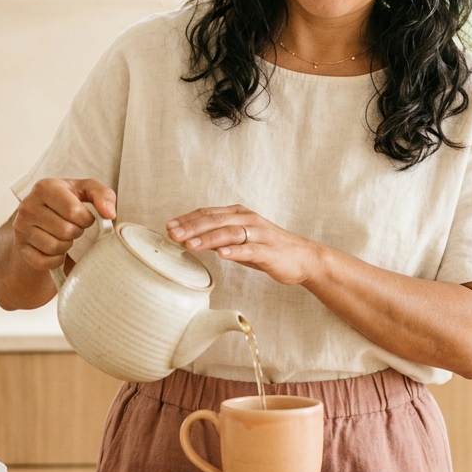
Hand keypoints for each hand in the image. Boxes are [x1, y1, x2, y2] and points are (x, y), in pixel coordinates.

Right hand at [12, 178, 115, 272]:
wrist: (39, 214)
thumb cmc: (67, 200)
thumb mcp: (85, 190)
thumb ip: (103, 195)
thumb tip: (110, 214)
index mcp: (44, 187)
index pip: (74, 211)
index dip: (86, 219)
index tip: (84, 217)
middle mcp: (28, 206)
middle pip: (66, 231)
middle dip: (77, 232)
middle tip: (73, 226)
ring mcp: (21, 228)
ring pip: (55, 247)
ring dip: (67, 245)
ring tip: (64, 235)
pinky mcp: (20, 247)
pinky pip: (44, 262)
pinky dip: (56, 259)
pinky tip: (56, 248)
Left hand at [166, 205, 322, 285]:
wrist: (303, 257)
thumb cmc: (269, 249)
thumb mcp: (241, 240)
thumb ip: (219, 237)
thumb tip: (190, 239)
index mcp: (239, 215)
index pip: (208, 213)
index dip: (187, 219)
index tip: (169, 226)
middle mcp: (247, 220)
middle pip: (215, 220)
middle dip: (191, 227)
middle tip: (172, 233)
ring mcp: (259, 234)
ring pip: (229, 233)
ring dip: (208, 238)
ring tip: (189, 244)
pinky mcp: (269, 250)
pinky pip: (250, 250)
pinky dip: (235, 251)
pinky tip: (222, 254)